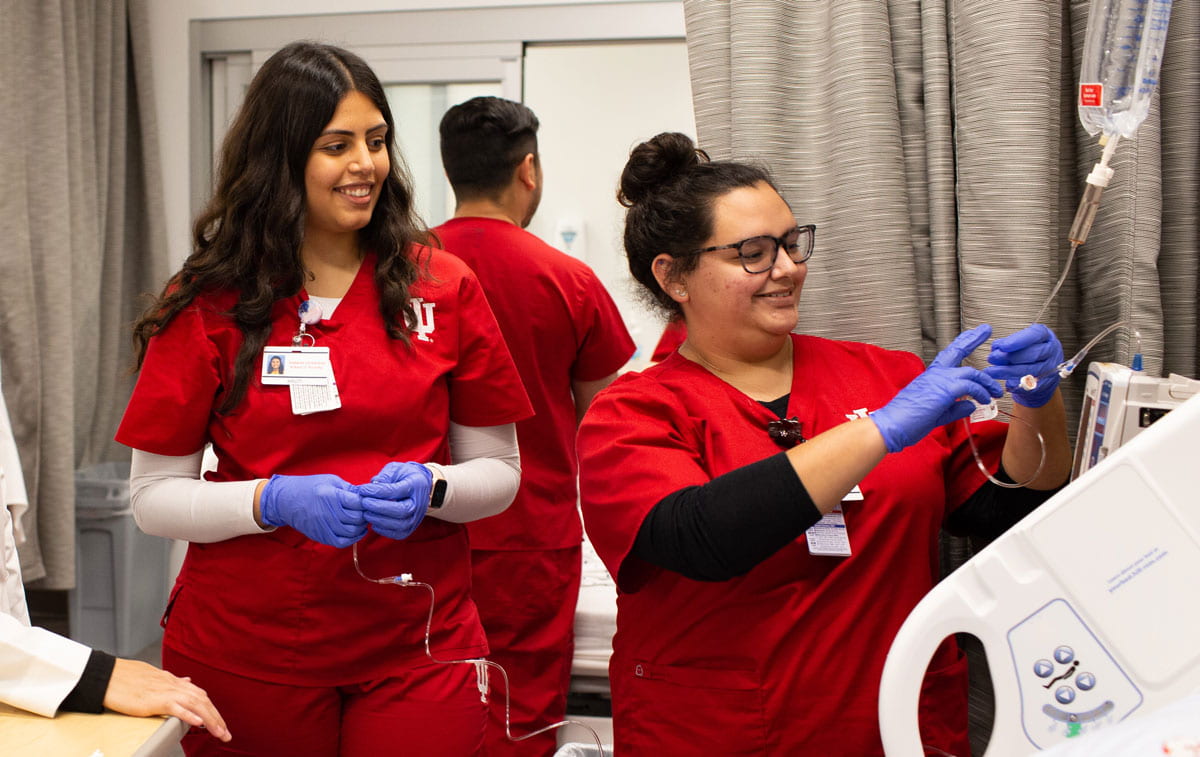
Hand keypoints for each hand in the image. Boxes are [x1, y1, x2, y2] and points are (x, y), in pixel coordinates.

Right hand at [104, 658, 230, 741]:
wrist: (108, 675)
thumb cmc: (127, 678)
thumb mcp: (155, 677)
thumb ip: (173, 681)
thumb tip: (187, 681)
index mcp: (174, 682)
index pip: (200, 696)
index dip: (212, 710)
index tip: (220, 723)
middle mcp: (174, 685)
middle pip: (203, 701)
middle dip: (217, 718)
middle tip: (225, 734)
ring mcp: (166, 692)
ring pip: (195, 705)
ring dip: (210, 719)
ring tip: (219, 732)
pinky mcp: (155, 700)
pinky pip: (176, 707)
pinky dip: (189, 714)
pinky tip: (199, 723)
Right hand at [259, 474, 365, 547]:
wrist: (286, 500)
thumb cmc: (309, 487)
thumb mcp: (330, 481)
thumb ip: (349, 488)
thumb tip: (366, 495)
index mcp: (330, 496)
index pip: (358, 502)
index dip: (366, 502)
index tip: (366, 500)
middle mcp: (327, 513)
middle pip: (357, 518)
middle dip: (365, 514)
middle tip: (366, 511)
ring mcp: (323, 526)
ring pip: (351, 532)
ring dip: (361, 526)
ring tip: (361, 520)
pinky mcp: (320, 536)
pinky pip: (341, 542)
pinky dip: (353, 539)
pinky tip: (357, 531)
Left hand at [354, 462, 431, 539]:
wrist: (419, 485)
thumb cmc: (404, 476)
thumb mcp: (395, 469)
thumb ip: (384, 476)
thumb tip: (373, 485)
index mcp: (416, 484)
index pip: (396, 491)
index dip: (378, 491)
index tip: (363, 490)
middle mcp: (419, 503)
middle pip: (402, 511)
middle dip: (379, 508)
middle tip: (364, 502)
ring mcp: (417, 517)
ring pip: (400, 524)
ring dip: (379, 520)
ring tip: (366, 513)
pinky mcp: (410, 527)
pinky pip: (398, 533)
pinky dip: (384, 530)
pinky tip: (373, 522)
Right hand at [871, 324, 1002, 452]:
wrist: (892, 425)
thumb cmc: (908, 421)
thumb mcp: (938, 414)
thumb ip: (956, 408)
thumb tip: (971, 405)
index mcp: (931, 377)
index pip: (949, 355)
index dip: (962, 342)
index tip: (972, 334)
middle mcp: (935, 374)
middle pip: (958, 351)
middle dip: (973, 339)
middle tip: (985, 330)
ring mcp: (939, 380)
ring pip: (970, 372)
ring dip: (986, 382)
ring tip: (996, 392)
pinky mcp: (944, 390)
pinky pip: (969, 386)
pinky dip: (980, 392)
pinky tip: (984, 400)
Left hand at [985, 323, 1063, 407]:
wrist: (1042, 371)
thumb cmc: (1028, 352)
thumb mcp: (1020, 341)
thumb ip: (1008, 343)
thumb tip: (996, 347)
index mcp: (1045, 335)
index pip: (1034, 335)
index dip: (1018, 341)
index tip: (1002, 346)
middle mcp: (1051, 350)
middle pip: (1032, 354)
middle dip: (1009, 357)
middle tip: (992, 358)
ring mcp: (1051, 368)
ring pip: (1030, 370)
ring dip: (1008, 372)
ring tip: (992, 371)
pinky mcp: (1046, 383)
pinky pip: (1031, 384)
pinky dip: (1016, 384)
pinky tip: (1005, 383)